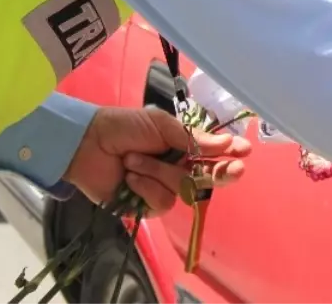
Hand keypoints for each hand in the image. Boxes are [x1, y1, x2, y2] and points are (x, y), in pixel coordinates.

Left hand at [62, 106, 251, 216]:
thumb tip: (226, 143)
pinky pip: (160, 202)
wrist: (87, 144)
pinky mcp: (145, 206)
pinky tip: (131, 177)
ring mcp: (162, 188)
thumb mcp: (161, 125)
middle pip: (208, 178)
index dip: (230, 153)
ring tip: (134, 161)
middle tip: (235, 170)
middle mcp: (177, 168)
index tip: (244, 149)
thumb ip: (193, 138)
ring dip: (159, 173)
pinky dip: (146, 188)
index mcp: (183, 146)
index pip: (213, 153)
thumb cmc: (123, 127)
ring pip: (181, 190)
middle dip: (223, 173)